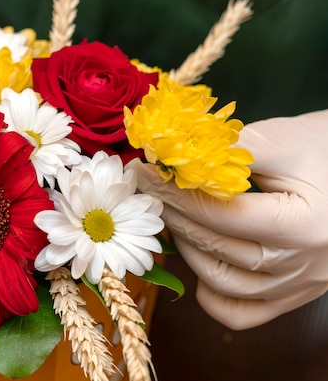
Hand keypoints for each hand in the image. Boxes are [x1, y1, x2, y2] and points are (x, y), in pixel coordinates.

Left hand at [126, 109, 327, 329]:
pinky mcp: (295, 294)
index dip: (175, 193)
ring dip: (187, 249)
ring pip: (223, 281)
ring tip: (172, 218)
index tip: (146, 174)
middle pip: (217, 246)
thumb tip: (170, 156)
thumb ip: (230, 149)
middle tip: (150, 191)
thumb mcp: (285, 138)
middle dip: (174, 215)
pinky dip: (213, 294)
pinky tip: (200, 264)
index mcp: (304, 225)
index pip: (220, 215)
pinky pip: (242, 312)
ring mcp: (299, 285)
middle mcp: (303, 264)